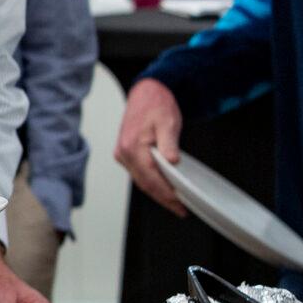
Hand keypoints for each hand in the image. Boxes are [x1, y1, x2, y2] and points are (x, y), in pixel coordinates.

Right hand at [114, 78, 185, 215]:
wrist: (146, 93)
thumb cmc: (156, 105)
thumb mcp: (168, 122)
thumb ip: (169, 143)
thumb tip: (172, 162)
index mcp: (132, 147)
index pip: (150, 178)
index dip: (166, 194)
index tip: (179, 204)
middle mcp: (124, 153)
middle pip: (144, 184)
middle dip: (163, 198)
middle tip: (180, 209)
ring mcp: (123, 154)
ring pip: (141, 180)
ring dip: (157, 192)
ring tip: (174, 202)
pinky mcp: (126, 153)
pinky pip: (139, 173)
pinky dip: (151, 183)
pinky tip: (163, 187)